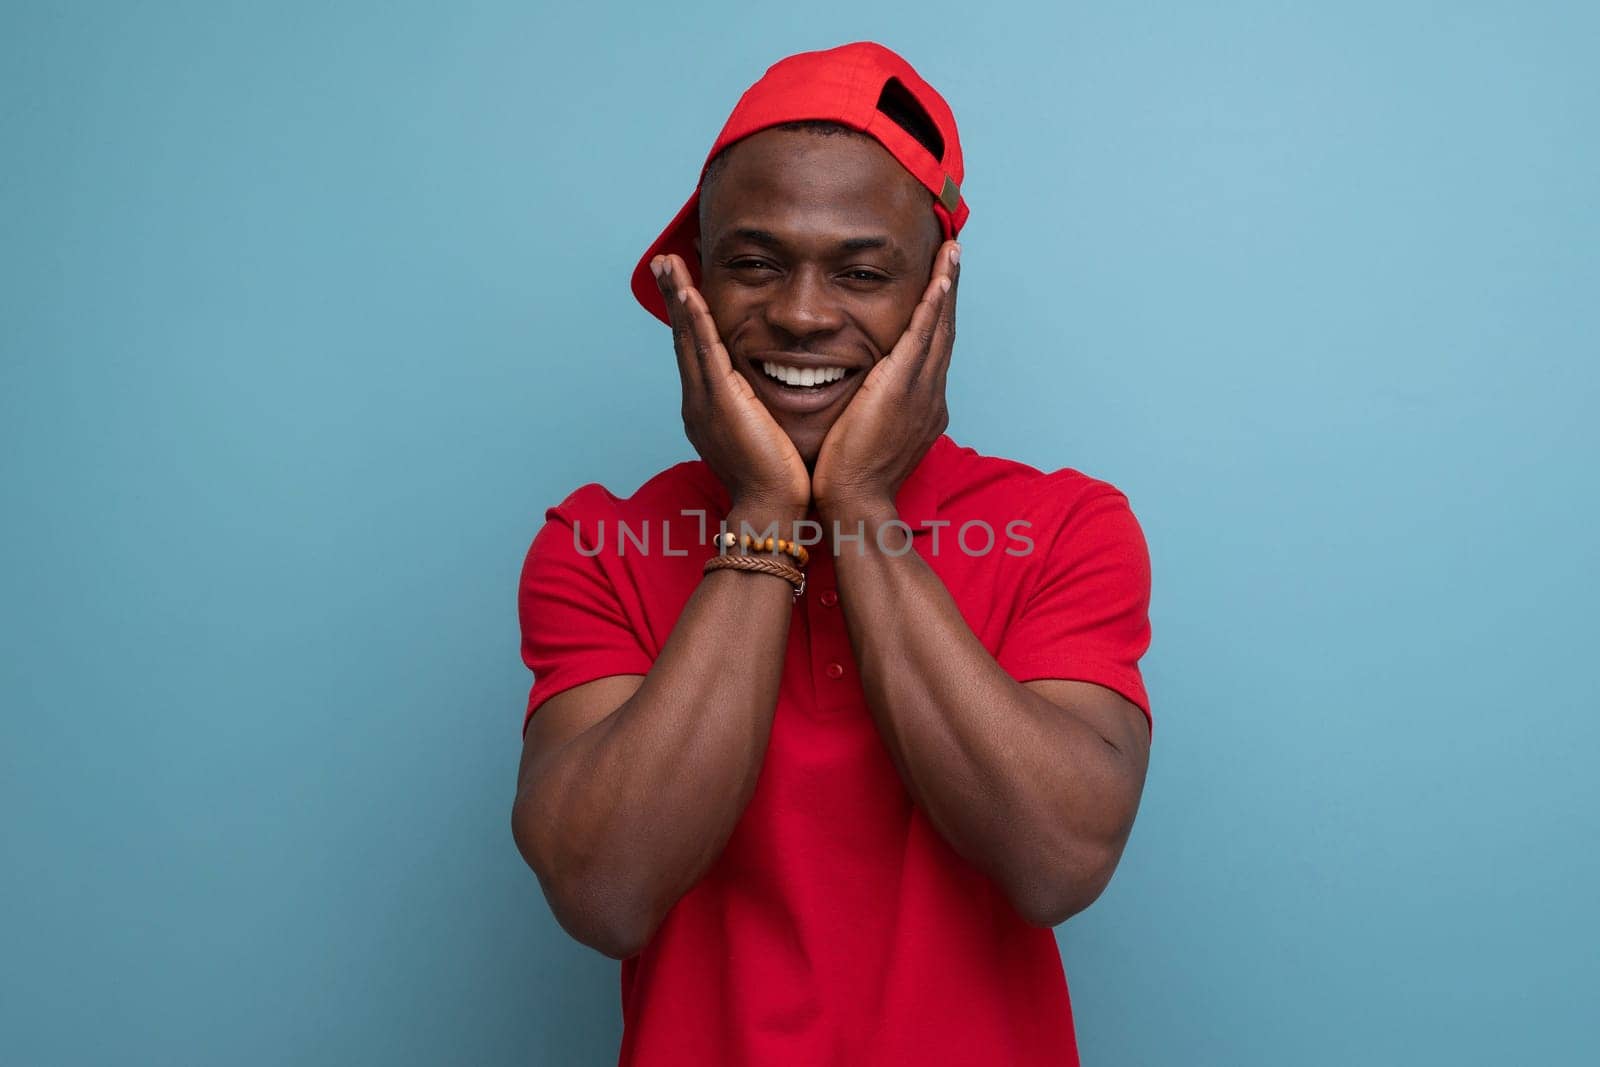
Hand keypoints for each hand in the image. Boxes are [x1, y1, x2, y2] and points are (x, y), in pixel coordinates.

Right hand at [652, 254, 810, 514]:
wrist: (770, 510)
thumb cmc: (777, 480)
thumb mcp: (766, 434)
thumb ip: (763, 411)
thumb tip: (777, 397)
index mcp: (710, 408)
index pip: (698, 351)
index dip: (690, 317)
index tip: (686, 286)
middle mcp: (699, 401)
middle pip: (684, 337)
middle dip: (675, 298)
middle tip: (665, 262)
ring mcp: (705, 401)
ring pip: (688, 338)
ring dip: (678, 297)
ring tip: (668, 263)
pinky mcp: (721, 402)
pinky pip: (705, 352)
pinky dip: (696, 321)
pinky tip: (690, 294)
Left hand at [812, 240, 959, 519]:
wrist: (856, 505)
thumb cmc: (851, 480)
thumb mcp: (866, 438)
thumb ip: (868, 414)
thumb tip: (858, 401)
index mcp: (921, 407)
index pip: (931, 351)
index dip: (937, 316)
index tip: (938, 285)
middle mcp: (930, 396)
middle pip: (944, 332)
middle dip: (949, 291)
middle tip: (953, 254)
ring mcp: (921, 392)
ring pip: (939, 328)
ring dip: (946, 287)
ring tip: (951, 252)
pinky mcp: (903, 389)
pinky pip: (923, 337)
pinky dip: (933, 306)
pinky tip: (938, 278)